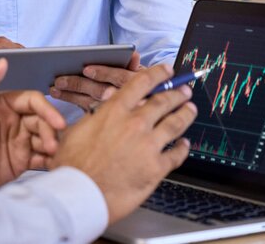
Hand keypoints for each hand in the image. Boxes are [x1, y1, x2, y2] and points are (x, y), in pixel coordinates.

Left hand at [0, 58, 65, 187]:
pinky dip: (51, 161)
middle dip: (51, 131)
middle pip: (42, 120)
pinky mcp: (20, 161)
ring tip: (53, 157)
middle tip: (52, 145)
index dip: (47, 109)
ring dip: (52, 145)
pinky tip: (54, 166)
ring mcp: (18, 140)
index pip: (32, 100)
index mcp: (2, 103)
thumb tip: (2, 61)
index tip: (57, 122)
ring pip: (45, 138)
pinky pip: (42, 159)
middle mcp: (13, 119)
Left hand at [50, 51, 142, 110]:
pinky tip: (58, 95)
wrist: (147, 119)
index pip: (120, 78)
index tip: (87, 69)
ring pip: (89, 103)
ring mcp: (113, 113)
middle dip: (78, 84)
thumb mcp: (144, 76)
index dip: (104, 73)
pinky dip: (71, 103)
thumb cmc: (141, 88)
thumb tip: (133, 55)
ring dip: (70, 96)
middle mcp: (124, 101)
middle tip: (58, 80)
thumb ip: (134, 65)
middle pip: (99, 91)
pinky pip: (85, 112)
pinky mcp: (103, 121)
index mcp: (135, 85)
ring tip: (53, 88)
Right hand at [50, 64, 196, 224]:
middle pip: (163, 101)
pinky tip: (185, 145)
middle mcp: (134, 123)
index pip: (142, 83)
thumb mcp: (79, 129)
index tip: (168, 70)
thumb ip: (97, 117)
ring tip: (190, 109)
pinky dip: (183, 148)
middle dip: (177, 93)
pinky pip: (177, 154)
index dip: (158, 73)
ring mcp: (148, 145)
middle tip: (184, 90)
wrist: (80, 193)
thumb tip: (103, 111)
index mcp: (115, 110)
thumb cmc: (74, 164)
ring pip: (175, 124)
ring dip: (185, 114)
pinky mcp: (156, 168)